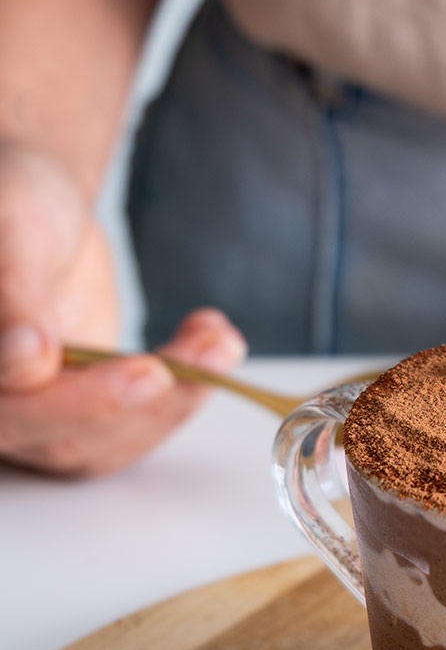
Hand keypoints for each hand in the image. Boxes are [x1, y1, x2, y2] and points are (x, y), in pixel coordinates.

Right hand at [0, 140, 245, 475]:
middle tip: (194, 361)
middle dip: (134, 403)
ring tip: (219, 340)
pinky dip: (182, 394)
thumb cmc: (15, 204)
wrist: (40, 212)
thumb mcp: (13, 226)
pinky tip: (212, 344)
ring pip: (104, 444)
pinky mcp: (79, 420)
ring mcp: (32, 422)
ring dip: (175, 399)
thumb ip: (14, 291)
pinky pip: (132, 430)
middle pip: (57, 440)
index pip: (5, 405)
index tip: (142, 372)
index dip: (70, 400)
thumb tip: (26, 359)